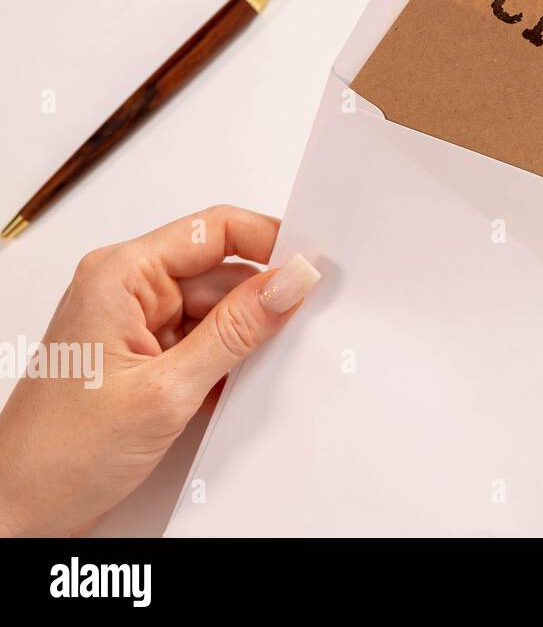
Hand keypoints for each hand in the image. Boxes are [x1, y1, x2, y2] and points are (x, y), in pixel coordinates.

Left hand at [0, 206, 319, 536]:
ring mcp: (137, 326)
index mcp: (122, 275)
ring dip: (245, 340)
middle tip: (300, 331)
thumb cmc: (58, 453)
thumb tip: (290, 281)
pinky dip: (228, 365)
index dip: (271, 241)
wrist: (18, 511)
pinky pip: (206, 343)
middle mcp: (128, 291)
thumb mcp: (167, 390)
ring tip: (251, 374)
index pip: (215, 230)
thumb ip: (237, 331)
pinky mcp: (146, 360)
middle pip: (224, 272)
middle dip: (262, 302)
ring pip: (219, 311)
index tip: (313, 268)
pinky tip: (233, 390)